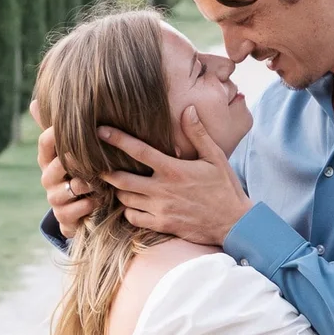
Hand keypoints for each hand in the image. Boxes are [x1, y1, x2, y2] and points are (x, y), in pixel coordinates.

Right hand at [32, 100, 97, 239]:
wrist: (84, 209)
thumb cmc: (84, 171)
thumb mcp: (79, 148)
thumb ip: (70, 125)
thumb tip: (50, 95)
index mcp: (49, 158)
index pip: (46, 141)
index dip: (57, 132)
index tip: (74, 125)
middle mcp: (48, 178)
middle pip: (56, 164)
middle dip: (75, 160)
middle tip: (92, 155)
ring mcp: (54, 198)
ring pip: (67, 187)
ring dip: (85, 184)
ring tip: (100, 180)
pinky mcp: (63, 217)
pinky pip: (73, 210)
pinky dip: (87, 204)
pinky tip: (99, 199)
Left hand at [99, 106, 252, 244]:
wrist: (234, 222)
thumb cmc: (225, 187)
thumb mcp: (215, 157)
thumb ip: (198, 134)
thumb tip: (188, 109)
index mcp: (173, 169)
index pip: (138, 150)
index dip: (117, 139)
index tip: (100, 131)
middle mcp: (162, 189)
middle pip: (121, 179)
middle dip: (107, 172)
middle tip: (100, 165)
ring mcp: (160, 209)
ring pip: (125, 200)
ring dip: (119, 191)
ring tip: (118, 183)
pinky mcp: (162, 225)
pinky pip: (133, 218)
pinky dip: (128, 211)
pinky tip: (133, 204)